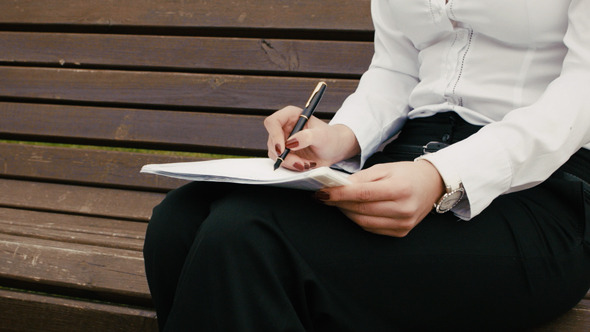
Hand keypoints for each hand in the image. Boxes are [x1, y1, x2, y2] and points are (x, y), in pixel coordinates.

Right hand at [264, 105, 359, 170]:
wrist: (334, 150)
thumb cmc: (330, 138)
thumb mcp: (322, 136)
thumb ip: (307, 137)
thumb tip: (291, 143)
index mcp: (291, 115)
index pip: (273, 122)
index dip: (274, 136)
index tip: (282, 149)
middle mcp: (284, 126)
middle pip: (272, 141)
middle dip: (285, 155)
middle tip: (300, 163)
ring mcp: (282, 140)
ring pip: (275, 154)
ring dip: (290, 162)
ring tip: (306, 164)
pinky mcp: (284, 152)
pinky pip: (280, 161)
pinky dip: (291, 166)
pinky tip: (304, 165)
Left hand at [315, 160, 445, 236]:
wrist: (432, 184)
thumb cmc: (406, 173)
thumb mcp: (385, 168)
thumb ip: (362, 178)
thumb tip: (339, 186)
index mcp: (400, 188)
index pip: (362, 194)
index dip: (339, 194)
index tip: (322, 192)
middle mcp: (403, 208)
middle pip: (361, 209)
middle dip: (338, 203)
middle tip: (324, 197)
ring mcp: (403, 223)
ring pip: (364, 222)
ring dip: (346, 213)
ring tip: (336, 203)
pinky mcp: (401, 232)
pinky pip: (372, 229)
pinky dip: (358, 220)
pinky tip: (351, 210)